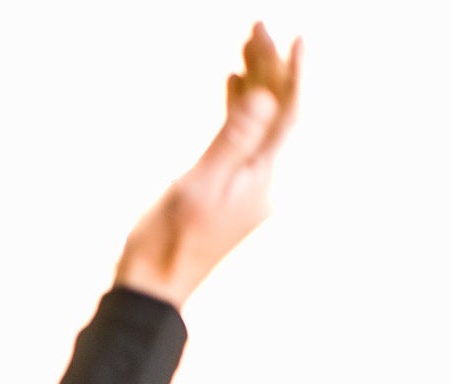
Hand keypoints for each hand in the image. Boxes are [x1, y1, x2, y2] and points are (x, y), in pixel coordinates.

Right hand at [114, 22, 303, 306]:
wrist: (153, 287)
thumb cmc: (172, 241)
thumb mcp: (202, 183)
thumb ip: (235, 138)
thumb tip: (265, 97)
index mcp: (265, 180)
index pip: (291, 118)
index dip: (297, 77)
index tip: (298, 39)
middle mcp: (264, 180)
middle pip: (278, 114)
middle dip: (272, 69)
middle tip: (257, 27)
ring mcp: (246, 184)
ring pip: (260, 122)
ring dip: (256, 83)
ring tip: (245, 44)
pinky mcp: (226, 186)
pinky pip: (242, 137)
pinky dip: (239, 107)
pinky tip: (232, 82)